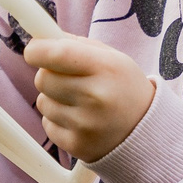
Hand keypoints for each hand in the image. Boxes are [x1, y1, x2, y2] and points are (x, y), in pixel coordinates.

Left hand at [24, 35, 153, 162]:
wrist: (147, 133)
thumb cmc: (125, 88)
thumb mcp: (113, 59)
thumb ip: (77, 45)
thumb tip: (40, 38)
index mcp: (106, 68)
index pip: (56, 53)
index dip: (37, 50)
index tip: (34, 50)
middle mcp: (96, 97)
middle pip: (43, 78)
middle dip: (48, 74)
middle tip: (67, 78)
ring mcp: (86, 124)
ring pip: (42, 102)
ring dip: (53, 99)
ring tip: (79, 102)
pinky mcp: (77, 145)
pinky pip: (47, 125)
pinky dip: (57, 120)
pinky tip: (80, 119)